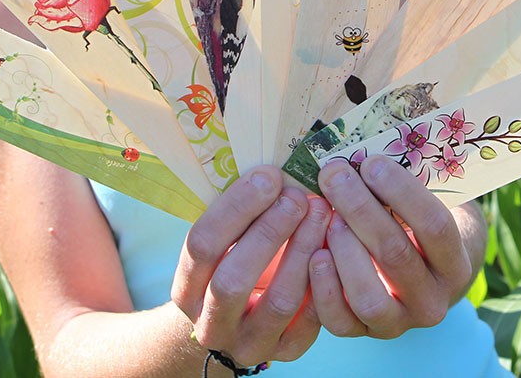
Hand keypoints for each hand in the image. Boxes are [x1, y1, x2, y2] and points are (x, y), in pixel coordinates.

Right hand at [171, 166, 330, 366]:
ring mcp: (248, 344)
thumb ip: (243, 213)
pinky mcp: (285, 353)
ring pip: (278, 302)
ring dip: (303, 252)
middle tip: (298, 196)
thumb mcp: (227, 239)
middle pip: (234, 279)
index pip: (202, 245)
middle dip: (270, 231)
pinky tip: (334, 249)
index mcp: (187, 288)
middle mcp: (210, 323)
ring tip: (321, 213)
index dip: (236, 207)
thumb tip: (275, 168)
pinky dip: (324, 284)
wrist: (239, 322)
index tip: (269, 175)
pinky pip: (309, 323)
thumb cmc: (235, 260)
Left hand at [310, 156, 472, 339]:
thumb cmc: (418, 222)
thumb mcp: (425, 201)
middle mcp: (432, 300)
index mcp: (455, 262)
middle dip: (359, 208)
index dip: (401, 192)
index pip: (434, 226)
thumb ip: (400, 185)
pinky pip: (340, 322)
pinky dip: (323, 289)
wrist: (423, 272)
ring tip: (328, 215)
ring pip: (368, 297)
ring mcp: (399, 322)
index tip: (371, 162)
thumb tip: (360, 153)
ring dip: (343, 250)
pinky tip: (315, 253)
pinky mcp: (365, 334)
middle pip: (395, 254)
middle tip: (334, 174)